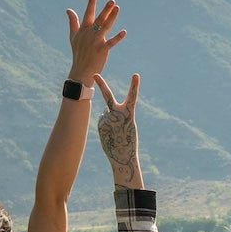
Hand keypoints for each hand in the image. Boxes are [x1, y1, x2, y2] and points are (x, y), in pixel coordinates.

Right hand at [67, 0, 126, 80]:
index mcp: (83, 30)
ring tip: (117, 8)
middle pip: (99, 19)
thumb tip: (68, 9)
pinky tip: (124, 32)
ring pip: (105, 27)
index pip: (88, 14)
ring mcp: (95, 42)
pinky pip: (111, 42)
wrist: (81, 69)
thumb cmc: (78, 52)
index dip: (91, 4)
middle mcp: (89, 34)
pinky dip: (117, 37)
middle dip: (105, 9)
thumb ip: (73, 22)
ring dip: (112, 18)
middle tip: (112, 1)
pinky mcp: (101, 50)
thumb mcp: (73, 36)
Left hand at [93, 73, 141, 187]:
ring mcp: (107, 119)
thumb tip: (104, 111)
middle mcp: (116, 115)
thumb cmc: (129, 141)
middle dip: (102, 84)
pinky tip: (110, 133)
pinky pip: (103, 120)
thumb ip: (117, 115)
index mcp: (129, 114)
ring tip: (116, 131)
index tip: (136, 75)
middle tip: (94, 74)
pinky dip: (106, 124)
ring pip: (107, 113)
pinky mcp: (100, 124)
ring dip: (110, 119)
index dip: (134, 86)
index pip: (132, 97)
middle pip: (108, 97)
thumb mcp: (127, 125)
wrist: (122, 156)